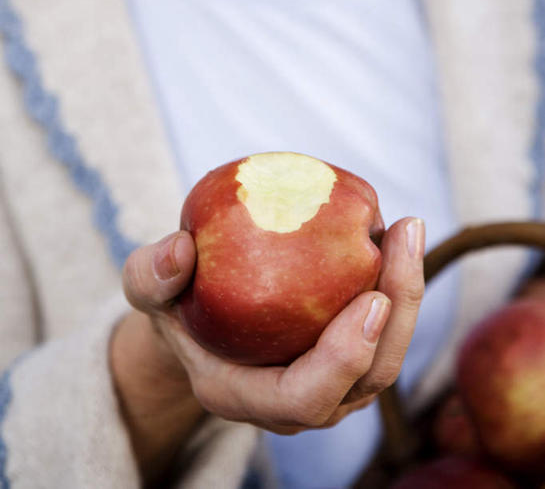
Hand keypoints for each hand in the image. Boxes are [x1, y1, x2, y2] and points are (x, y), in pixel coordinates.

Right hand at [117, 215, 424, 456]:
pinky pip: (382, 326)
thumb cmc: (171, 302)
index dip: (344, 360)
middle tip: (402, 239)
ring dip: (406, 294)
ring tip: (408, 228)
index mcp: (244, 394)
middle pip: (367, 378)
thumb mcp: (144, 285)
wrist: (196, 316)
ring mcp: (327, 381)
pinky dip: (396, 283)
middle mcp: (295, 401)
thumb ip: (150, 274)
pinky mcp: (345, 353)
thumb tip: (181, 250)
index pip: (305, 398)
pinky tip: (396, 231)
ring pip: (386, 353)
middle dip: (397, 313)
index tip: (370, 298)